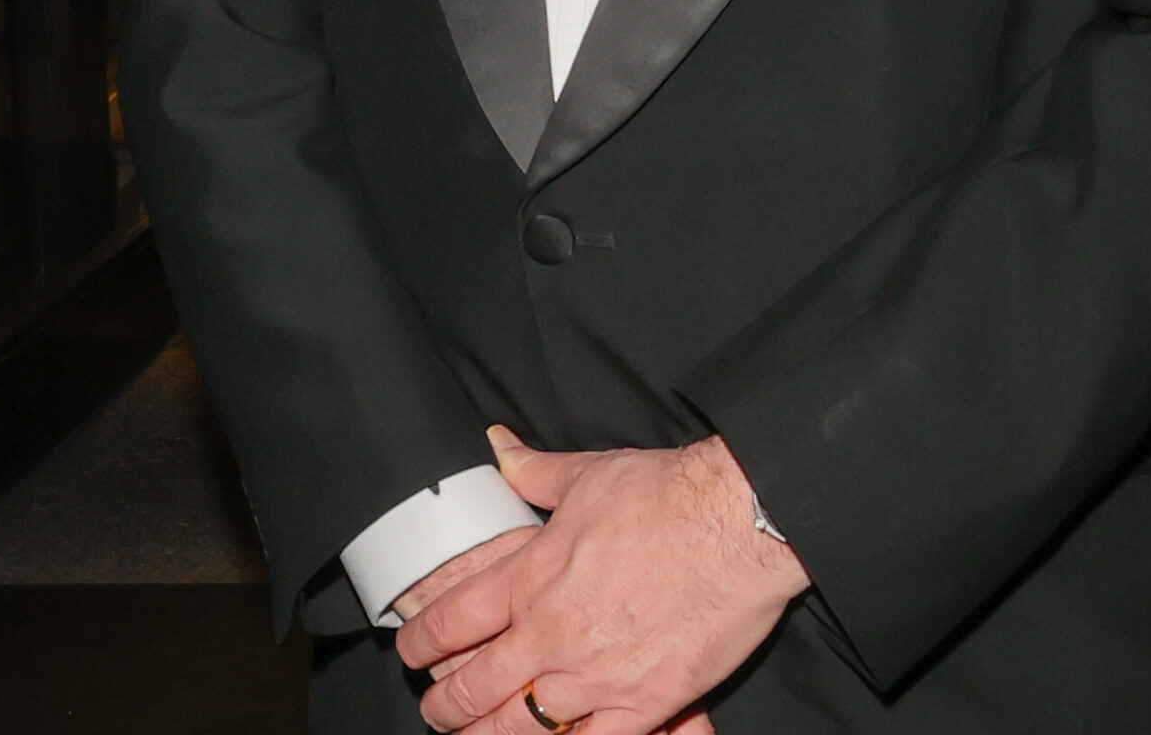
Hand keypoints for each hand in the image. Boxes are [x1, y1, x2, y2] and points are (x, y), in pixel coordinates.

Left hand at [396, 427, 806, 734]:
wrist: (737, 526)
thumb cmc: (667, 496)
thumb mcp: (588, 473)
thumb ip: (533, 470)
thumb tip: (498, 445)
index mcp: (533, 576)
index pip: (451, 621)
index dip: (420, 643)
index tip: (412, 651)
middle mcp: (552, 634)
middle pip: (472, 687)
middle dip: (443, 704)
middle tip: (435, 706)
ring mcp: (595, 678)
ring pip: (516, 729)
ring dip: (484, 734)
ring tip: (473, 733)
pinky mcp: (641, 707)